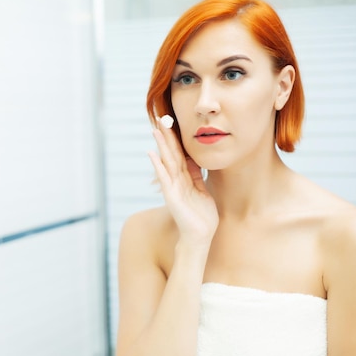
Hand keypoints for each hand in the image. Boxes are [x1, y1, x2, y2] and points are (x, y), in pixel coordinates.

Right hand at [148, 115, 218, 244]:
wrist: (200, 236)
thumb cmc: (202, 217)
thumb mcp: (202, 190)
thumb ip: (197, 176)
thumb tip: (195, 160)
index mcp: (185, 179)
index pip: (180, 155)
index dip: (176, 140)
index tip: (173, 124)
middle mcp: (177, 181)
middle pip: (172, 154)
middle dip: (167, 137)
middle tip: (161, 119)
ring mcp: (172, 188)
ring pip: (167, 162)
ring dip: (161, 146)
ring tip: (155, 130)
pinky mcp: (171, 196)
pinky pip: (164, 178)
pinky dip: (158, 166)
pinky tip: (152, 154)